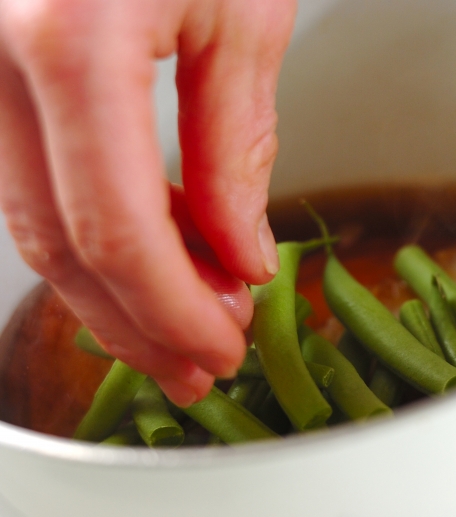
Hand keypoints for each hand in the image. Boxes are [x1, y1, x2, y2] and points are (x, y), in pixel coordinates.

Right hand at [0, 0, 295, 405]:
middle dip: (136, 318)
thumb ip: (232, 150)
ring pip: (34, 217)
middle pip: (58, 240)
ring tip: (185, 326)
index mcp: (68, 39)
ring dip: (114, 287)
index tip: (224, 347)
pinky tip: (154, 253)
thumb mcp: (243, 18)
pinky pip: (33, 172)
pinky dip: (96, 227)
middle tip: (202, 363)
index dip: (170, 309)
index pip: (113, 228)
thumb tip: (237, 259)